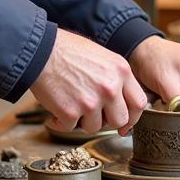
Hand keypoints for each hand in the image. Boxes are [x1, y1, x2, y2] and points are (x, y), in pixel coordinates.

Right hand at [30, 28, 147, 134]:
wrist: (40, 51)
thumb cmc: (69, 52)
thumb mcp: (104, 58)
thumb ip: (117, 79)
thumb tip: (123, 104)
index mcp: (121, 71)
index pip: (139, 103)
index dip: (133, 117)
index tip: (125, 124)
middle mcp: (110, 87)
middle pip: (120, 120)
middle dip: (107, 122)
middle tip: (94, 116)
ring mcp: (91, 101)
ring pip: (95, 127)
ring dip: (82, 121)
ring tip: (72, 105)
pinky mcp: (71, 112)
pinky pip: (71, 128)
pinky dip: (61, 123)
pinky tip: (57, 111)